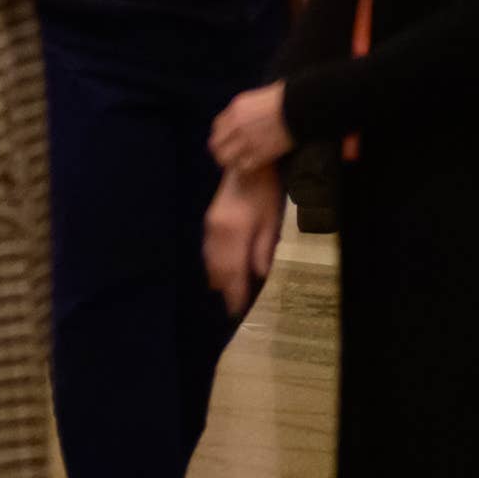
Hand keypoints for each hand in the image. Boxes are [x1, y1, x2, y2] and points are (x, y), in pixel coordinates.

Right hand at [205, 161, 284, 310]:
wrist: (245, 166)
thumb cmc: (264, 193)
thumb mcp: (271, 221)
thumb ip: (263, 248)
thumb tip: (259, 275)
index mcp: (234, 233)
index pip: (233, 271)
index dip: (235, 292)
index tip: (237, 311)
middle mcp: (216, 232)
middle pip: (218, 268)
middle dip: (225, 290)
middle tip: (231, 310)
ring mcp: (209, 226)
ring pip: (210, 261)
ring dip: (217, 279)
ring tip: (225, 295)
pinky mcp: (208, 222)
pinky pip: (207, 251)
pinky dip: (212, 265)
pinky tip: (218, 273)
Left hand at [208, 83, 291, 171]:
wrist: (298, 107)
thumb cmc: (283, 100)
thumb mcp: (256, 98)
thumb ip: (244, 110)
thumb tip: (240, 117)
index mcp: (235, 110)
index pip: (217, 128)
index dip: (221, 137)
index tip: (227, 143)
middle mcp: (237, 125)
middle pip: (217, 145)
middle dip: (222, 152)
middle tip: (230, 158)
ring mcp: (247, 140)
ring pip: (227, 158)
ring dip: (232, 162)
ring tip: (240, 165)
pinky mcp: (260, 153)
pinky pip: (244, 166)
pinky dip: (245, 169)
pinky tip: (252, 168)